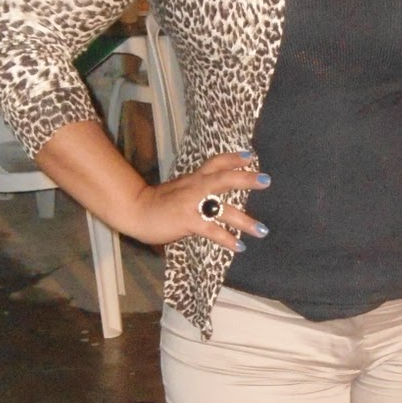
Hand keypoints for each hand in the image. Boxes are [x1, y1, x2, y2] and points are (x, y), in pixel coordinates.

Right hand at [127, 151, 271, 253]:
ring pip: (223, 209)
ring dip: (245, 220)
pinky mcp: (187, 221)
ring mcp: (192, 204)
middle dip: (246, 179)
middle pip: (224, 178)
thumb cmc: (157, 203)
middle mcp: (195, 187)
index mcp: (194, 179)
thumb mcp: (179, 190)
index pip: (216, 163)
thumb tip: (213, 195)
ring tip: (262, 230)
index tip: (250, 156)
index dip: (233, 158)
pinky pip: (211, 230)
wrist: (134, 210)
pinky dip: (227, 239)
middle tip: (267, 180)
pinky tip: (239, 247)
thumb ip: (197, 189)